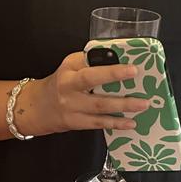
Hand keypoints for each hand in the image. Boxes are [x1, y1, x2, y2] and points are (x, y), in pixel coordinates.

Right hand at [16, 52, 148, 136]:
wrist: (37, 107)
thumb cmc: (60, 81)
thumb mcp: (70, 66)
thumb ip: (89, 61)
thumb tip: (118, 58)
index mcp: (69, 71)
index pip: (89, 67)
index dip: (111, 69)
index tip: (132, 68)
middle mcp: (69, 89)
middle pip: (93, 87)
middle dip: (117, 85)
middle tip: (139, 83)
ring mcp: (71, 108)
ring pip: (99, 108)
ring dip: (123, 107)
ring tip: (143, 105)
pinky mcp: (75, 123)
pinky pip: (98, 124)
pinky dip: (115, 123)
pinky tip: (131, 123)